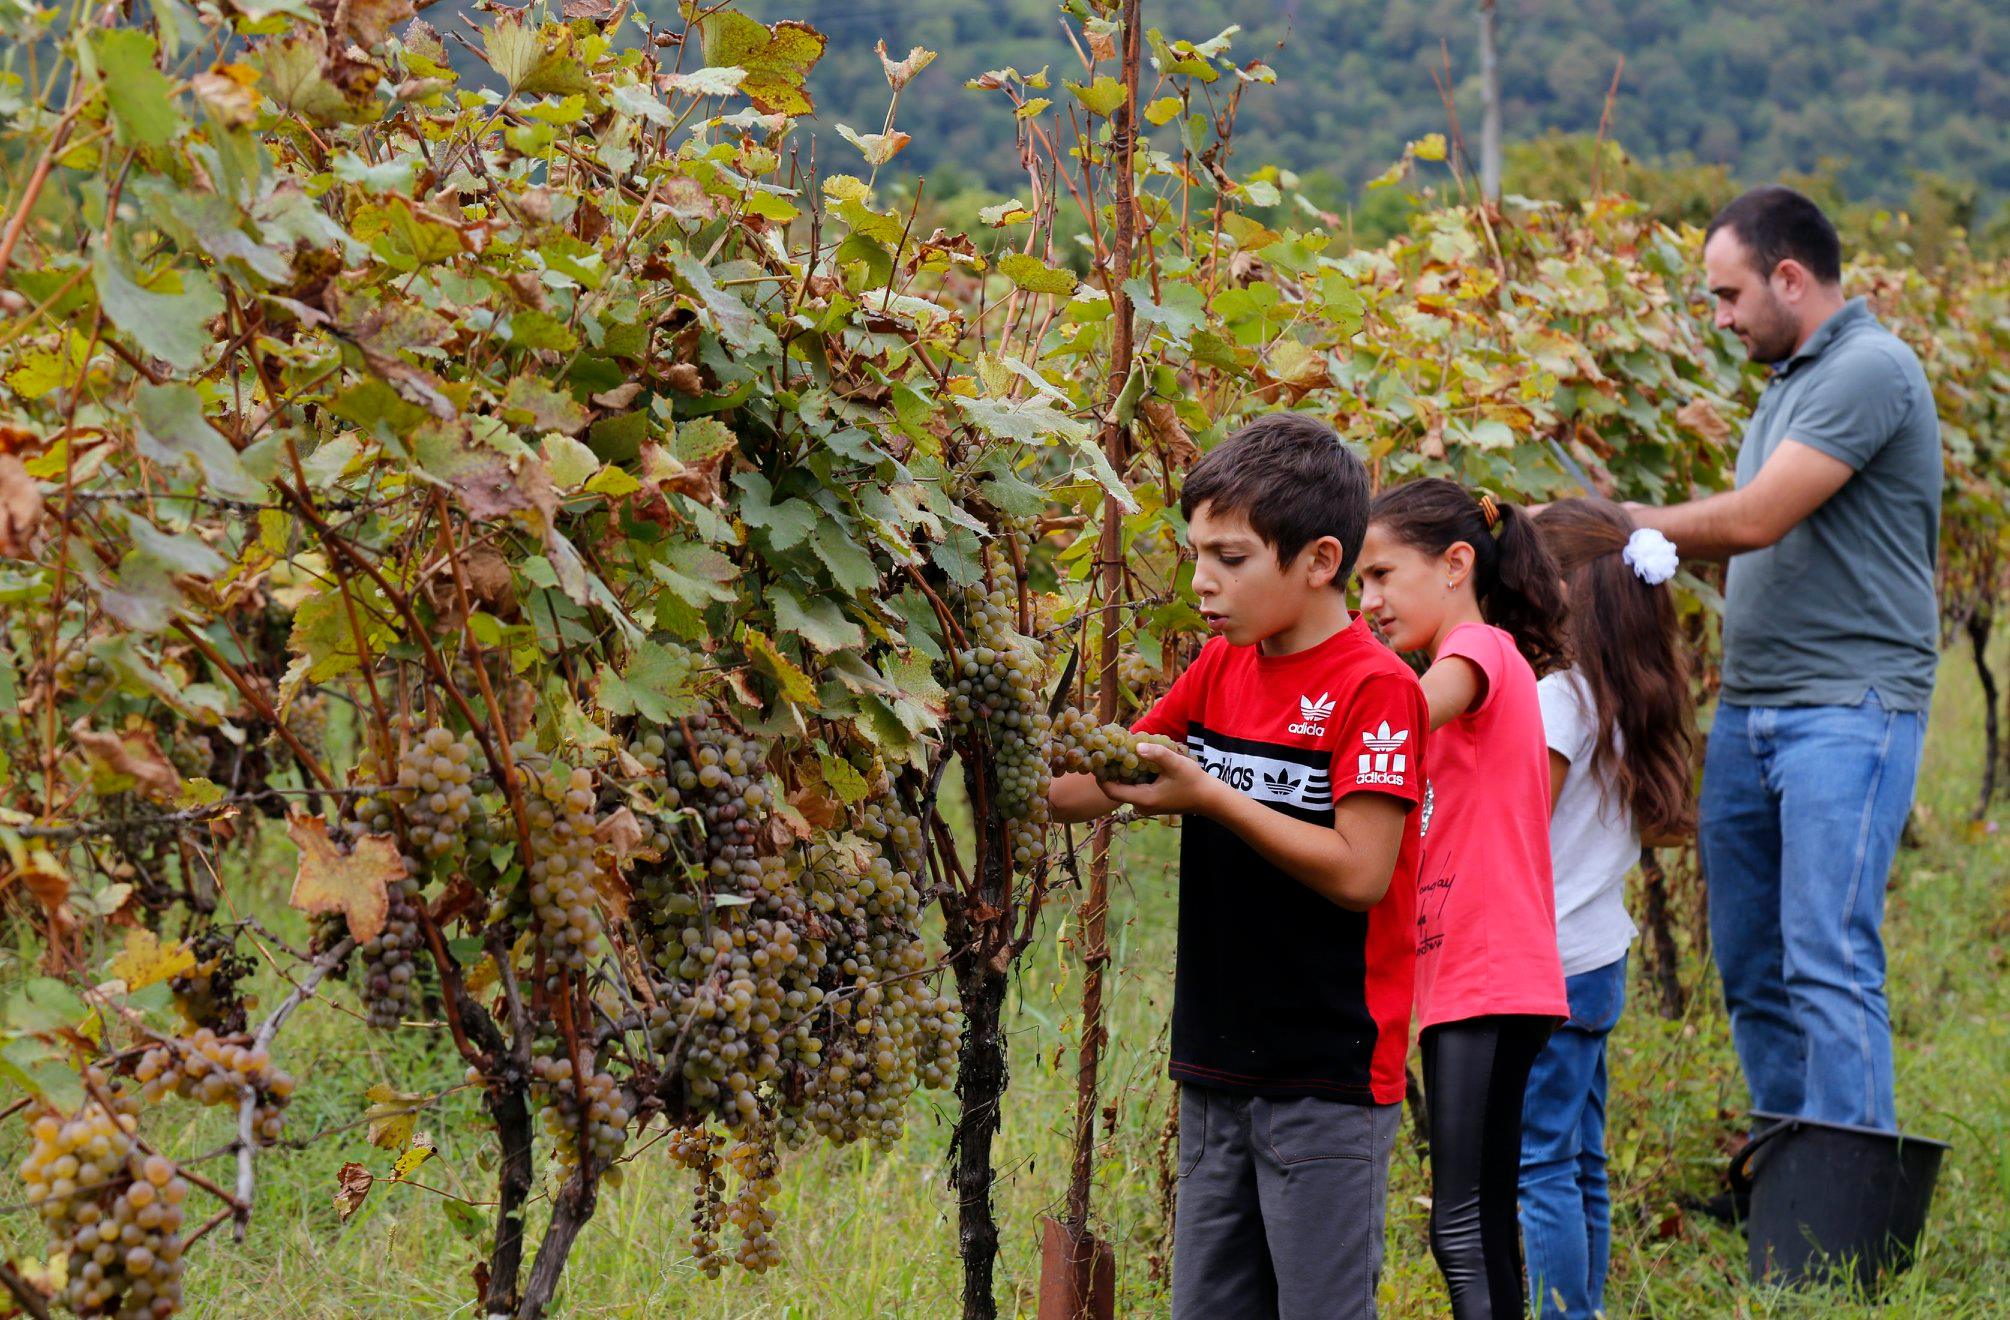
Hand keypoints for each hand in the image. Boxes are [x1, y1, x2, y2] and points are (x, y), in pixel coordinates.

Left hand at [1097, 742, 1222, 816]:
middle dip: (1110, 770)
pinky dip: (1131, 775)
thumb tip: (1136, 746)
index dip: (1100, 776)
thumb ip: (1157, 754)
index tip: (1096, 758)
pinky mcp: (1151, 801)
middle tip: (1105, 750)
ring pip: (1125, 788)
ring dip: (1121, 772)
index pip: (1111, 791)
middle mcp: (1141, 805)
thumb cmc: (1193, 782)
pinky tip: (1134, 760)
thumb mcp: (1176, 764)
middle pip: (1116, 789)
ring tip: (1118, 751)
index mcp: (1143, 799)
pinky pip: (1134, 788)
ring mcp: (1146, 805)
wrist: (1208, 798)